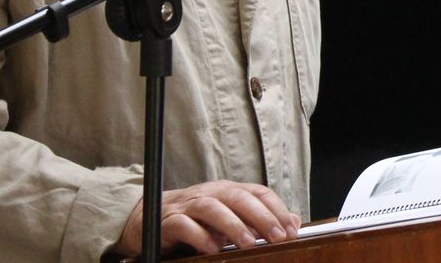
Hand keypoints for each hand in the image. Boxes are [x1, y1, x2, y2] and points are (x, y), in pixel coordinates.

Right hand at [115, 180, 301, 257]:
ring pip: (213, 208)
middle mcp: (210, 193)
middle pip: (238, 197)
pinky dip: (199, 236)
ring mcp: (188, 205)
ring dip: (233, 225)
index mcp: (228, 191)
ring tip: (248, 243)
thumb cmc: (195, 220)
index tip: (290, 230)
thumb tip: (293, 222)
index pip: (258, 193)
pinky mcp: (168, 221)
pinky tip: (212, 249)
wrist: (146, 218)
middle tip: (277, 237)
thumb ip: (259, 220)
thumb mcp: (230, 218)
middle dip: (261, 217)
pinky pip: (184, 225)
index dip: (276, 210)